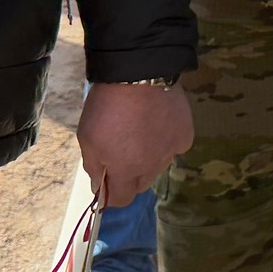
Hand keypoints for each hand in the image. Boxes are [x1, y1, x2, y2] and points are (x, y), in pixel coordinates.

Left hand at [76, 80, 192, 207]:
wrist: (140, 72)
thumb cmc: (107, 105)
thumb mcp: (87, 136)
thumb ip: (93, 166)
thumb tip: (100, 186)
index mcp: (125, 170)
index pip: (121, 199)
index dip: (112, 194)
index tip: (106, 182)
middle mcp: (151, 167)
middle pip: (141, 184)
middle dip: (130, 176)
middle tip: (123, 152)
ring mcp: (171, 151)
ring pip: (159, 166)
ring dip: (149, 159)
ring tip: (141, 132)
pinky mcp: (186, 135)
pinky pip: (175, 147)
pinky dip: (166, 141)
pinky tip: (158, 123)